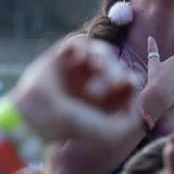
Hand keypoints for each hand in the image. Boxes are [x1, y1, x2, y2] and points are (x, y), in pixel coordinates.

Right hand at [10, 38, 139, 141]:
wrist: (40, 117)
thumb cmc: (74, 126)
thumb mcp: (112, 132)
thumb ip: (131, 119)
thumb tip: (132, 96)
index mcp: (106, 98)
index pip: (128, 80)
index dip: (132, 78)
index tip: (128, 84)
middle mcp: (92, 82)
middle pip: (117, 65)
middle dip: (114, 73)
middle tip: (97, 89)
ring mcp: (77, 69)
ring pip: (102, 51)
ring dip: (103, 57)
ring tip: (95, 67)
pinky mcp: (60, 57)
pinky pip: (79, 41)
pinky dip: (84, 46)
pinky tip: (82, 59)